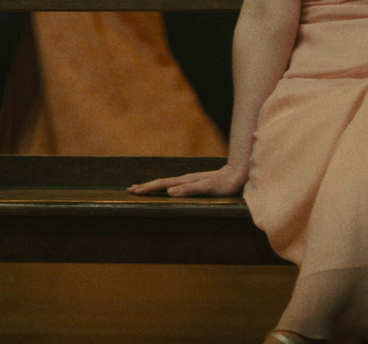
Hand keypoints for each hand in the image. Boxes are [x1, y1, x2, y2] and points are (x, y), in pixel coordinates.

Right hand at [128, 163, 247, 196]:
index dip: (147, 188)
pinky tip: (165, 189)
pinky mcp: (195, 182)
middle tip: (130, 190)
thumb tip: (169, 191)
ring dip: (153, 186)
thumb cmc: (224, 184)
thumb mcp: (207, 188)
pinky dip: (165, 187)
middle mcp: (185, 179)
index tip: (134, 191)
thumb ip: (189, 189)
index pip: (162, 184)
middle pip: (161, 182)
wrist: (237, 175)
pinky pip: (175, 185)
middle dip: (145, 186)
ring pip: (167, 183)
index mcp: (184, 180)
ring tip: (142, 188)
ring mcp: (189, 180)